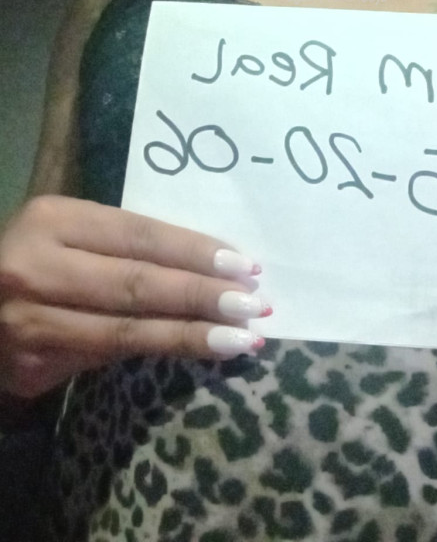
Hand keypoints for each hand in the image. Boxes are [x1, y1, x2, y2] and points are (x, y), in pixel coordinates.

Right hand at [0, 195, 271, 399]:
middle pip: (136, 283)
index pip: (138, 235)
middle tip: (254, 304)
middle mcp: (37, 268)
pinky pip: (110, 356)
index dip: (194, 251)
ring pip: (126, 330)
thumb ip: (121, 241)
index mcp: (52, 220)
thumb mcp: (67, 232)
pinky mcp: (32, 366)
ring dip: (191, 334)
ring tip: (242, 338)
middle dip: (202, 295)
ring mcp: (31, 322)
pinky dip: (160, 353)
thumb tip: (211, 261)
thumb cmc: (37, 257)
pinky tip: (199, 353)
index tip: (244, 264)